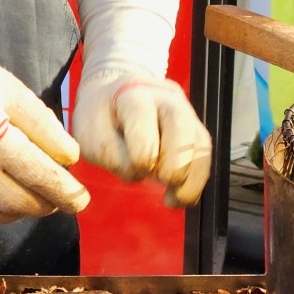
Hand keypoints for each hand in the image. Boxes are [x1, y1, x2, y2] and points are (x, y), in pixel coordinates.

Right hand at [0, 14, 89, 226]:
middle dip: (46, 205)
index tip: (82, 201)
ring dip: (18, 212)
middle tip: (58, 197)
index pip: (39, 177)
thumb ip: (43, 126)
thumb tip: (70, 160)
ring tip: (30, 194)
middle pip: (18, 204)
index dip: (66, 193)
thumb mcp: (9, 89)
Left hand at [71, 70, 212, 207]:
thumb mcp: (88, 133)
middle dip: (175, 162)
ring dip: (191, 177)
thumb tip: (138, 171)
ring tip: (174, 199)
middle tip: (163, 181)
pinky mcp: (195, 130)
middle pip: (181, 124)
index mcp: (131, 94)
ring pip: (200, 142)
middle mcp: (163, 98)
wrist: (117, 98)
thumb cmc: (102, 119)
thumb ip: (106, 151)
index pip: (141, 117)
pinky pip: (205, 155)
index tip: (135, 168)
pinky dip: (196, 180)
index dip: (140, 151)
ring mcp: (184, 113)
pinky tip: (180, 195)